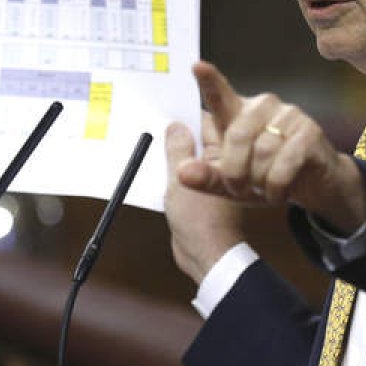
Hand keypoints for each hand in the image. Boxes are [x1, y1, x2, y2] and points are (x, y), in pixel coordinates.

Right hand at [164, 119, 243, 283]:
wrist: (205, 255)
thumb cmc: (200, 219)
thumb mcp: (181, 178)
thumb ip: (178, 149)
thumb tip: (175, 125)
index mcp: (220, 154)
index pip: (204, 122)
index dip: (184, 115)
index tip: (163, 110)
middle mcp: (215, 163)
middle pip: (191, 139)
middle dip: (171, 135)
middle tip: (148, 127)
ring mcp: (205, 178)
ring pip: (183, 158)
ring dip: (166, 156)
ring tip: (145, 149)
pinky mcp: (194, 193)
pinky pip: (178, 176)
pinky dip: (166, 173)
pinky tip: (150, 172)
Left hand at [177, 61, 365, 232]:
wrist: (315, 187)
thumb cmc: (267, 179)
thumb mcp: (231, 185)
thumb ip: (206, 177)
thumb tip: (183, 172)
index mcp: (238, 113)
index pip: (220, 95)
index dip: (209, 82)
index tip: (197, 67)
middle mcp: (263, 106)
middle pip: (237, 136)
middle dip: (234, 172)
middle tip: (239, 189)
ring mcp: (289, 115)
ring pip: (262, 153)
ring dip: (258, 181)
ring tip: (263, 189)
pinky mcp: (310, 132)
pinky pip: (284, 164)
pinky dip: (276, 186)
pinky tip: (278, 193)